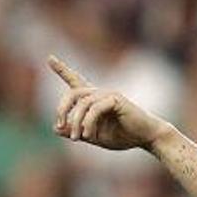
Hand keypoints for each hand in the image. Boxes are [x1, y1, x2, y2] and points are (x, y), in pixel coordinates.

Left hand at [49, 55, 168, 150]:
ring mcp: (108, 94)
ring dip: (76, 122)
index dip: (62, 69)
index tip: (50, 58)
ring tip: (78, 138)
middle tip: (60, 126)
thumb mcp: (94, 136)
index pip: (75, 80)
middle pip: (72, 93)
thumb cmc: (123, 136)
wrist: (146, 138)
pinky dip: (88, 122)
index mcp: (93, 100)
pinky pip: (95, 109)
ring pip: (82, 103)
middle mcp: (99, 93)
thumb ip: (77, 131)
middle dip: (62, 109)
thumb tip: (56, 129)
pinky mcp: (116, 99)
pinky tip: (89, 135)